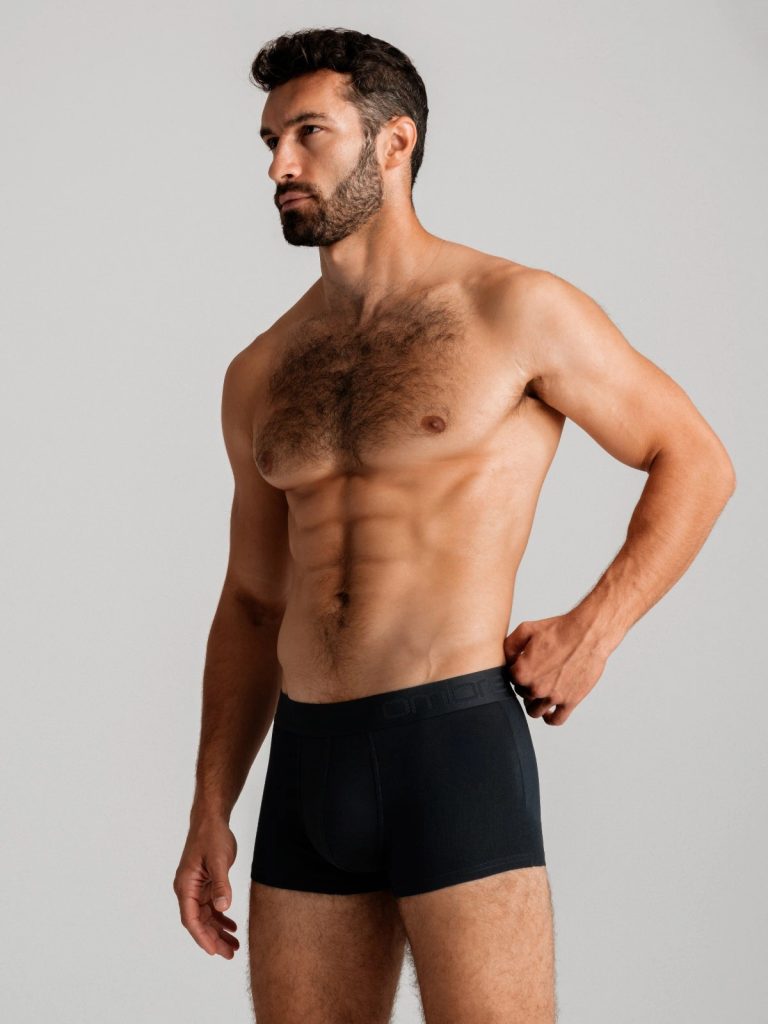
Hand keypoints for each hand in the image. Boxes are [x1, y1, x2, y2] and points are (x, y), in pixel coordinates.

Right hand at [173, 816, 239, 957]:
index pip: (191, 919)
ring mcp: (196, 888)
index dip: (202, 937)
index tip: (214, 951)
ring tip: (234, 946)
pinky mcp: (205, 884)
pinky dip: (221, 917)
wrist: (211, 820)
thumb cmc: (211, 837)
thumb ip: (221, 885)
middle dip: (213, 939)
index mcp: (185, 886)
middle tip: (230, 954)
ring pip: (206, 917)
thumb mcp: (218, 860)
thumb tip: (223, 908)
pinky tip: (232, 926)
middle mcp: (187, 890)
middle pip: (199, 922)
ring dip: (218, 931)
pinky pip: (211, 907)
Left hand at [503, 612, 610, 725]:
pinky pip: (555, 720)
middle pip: (522, 695)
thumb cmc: (559, 629)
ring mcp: (553, 697)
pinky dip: (549, 718)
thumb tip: (506, 661)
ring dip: (535, 702)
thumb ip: (509, 646)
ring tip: (541, 690)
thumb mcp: (526, 629)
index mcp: (522, 672)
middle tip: (537, 673)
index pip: (510, 680)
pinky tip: (549, 710)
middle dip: (527, 686)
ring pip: (534, 711)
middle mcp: (536, 688)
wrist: (588, 634)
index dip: (516, 672)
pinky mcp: (570, 701)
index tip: (524, 666)